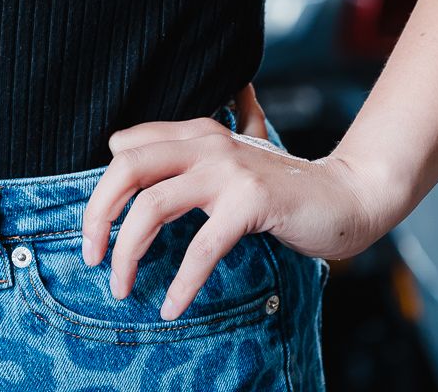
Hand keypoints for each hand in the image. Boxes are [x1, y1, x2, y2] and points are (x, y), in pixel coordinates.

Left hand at [81, 88, 385, 320]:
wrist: (346, 196)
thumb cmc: (286, 184)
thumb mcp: (237, 154)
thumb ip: (199, 146)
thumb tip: (140, 138)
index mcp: (197, 131)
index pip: (127, 147)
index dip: (102, 188)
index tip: (96, 228)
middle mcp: (207, 142)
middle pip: (126, 167)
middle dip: (97, 213)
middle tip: (91, 256)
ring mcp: (228, 170)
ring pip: (152, 204)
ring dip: (129, 251)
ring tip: (122, 287)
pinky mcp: (250, 202)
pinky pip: (200, 247)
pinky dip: (181, 282)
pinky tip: (173, 307)